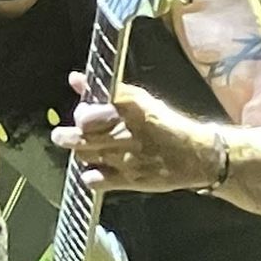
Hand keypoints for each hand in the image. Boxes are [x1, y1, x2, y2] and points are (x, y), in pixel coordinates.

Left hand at [51, 71, 222, 192]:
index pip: (90, 110)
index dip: (81, 112)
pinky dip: (90, 175)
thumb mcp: (140, 101)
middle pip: (81, 134)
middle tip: (64, 134)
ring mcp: (126, 158)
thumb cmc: (166, 126)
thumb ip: (105, 91)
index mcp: (130, 107)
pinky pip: (94, 180)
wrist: (195, 156)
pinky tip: (96, 168)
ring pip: (84, 154)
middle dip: (68, 134)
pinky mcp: (128, 180)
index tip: (82, 112)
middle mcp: (126, 131)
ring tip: (84, 148)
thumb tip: (75, 79)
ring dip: (79, 151)